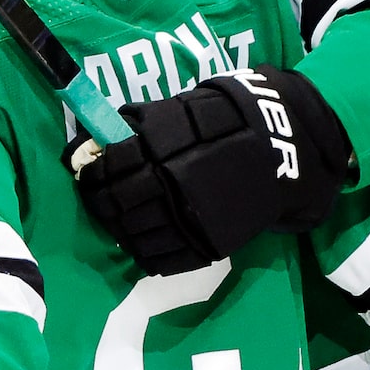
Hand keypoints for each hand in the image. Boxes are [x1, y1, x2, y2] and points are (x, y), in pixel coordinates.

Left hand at [71, 68, 354, 275]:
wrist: (280, 150)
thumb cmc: (224, 123)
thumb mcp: (179, 111)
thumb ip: (137, 126)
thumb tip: (94, 139)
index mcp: (162, 148)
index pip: (110, 167)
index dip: (93, 174)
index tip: (88, 174)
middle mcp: (172, 185)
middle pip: (118, 203)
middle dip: (100, 203)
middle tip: (97, 200)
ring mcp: (189, 219)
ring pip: (136, 234)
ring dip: (119, 229)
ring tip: (117, 222)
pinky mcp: (206, 243)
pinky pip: (163, 258)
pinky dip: (145, 253)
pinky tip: (140, 242)